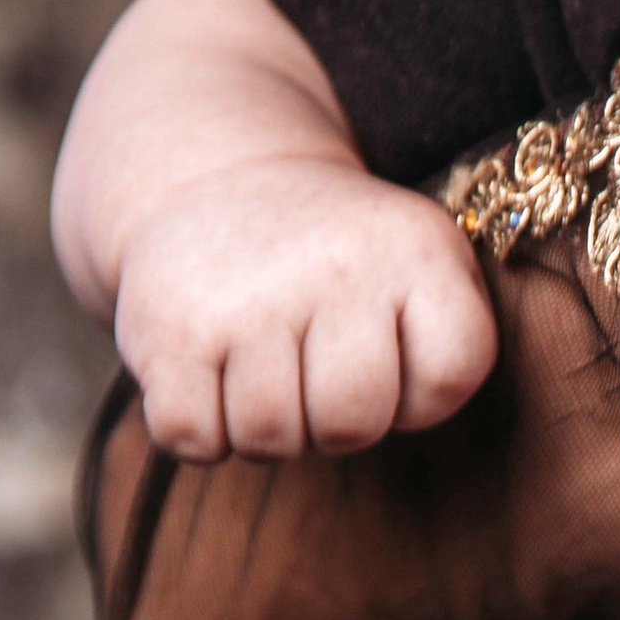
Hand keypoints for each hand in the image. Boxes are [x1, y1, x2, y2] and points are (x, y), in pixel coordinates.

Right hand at [114, 159, 496, 460]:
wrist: (219, 180)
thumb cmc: (339, 261)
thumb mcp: (420, 264)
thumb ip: (450, 343)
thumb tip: (408, 421)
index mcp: (417, 250)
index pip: (451, 376)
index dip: (420, 397)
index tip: (391, 358)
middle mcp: (335, 266)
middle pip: (352, 424)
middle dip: (335, 424)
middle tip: (315, 374)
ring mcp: (247, 298)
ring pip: (268, 439)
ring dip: (265, 428)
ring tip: (263, 366)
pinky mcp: (168, 330)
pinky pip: (193, 438)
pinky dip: (200, 430)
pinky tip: (209, 376)